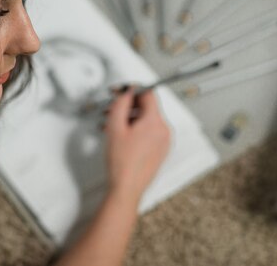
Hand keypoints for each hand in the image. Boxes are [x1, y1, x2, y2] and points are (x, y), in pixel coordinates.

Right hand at [103, 87, 170, 204]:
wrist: (126, 188)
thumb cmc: (122, 163)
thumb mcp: (115, 127)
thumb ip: (121, 103)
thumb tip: (127, 91)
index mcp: (155, 122)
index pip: (148, 93)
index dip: (132, 89)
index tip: (121, 90)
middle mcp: (164, 130)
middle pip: (147, 107)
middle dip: (128, 105)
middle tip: (112, 106)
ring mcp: (164, 141)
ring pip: (147, 120)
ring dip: (130, 117)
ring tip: (112, 123)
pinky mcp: (161, 150)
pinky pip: (150, 132)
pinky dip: (136, 129)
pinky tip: (122, 135)